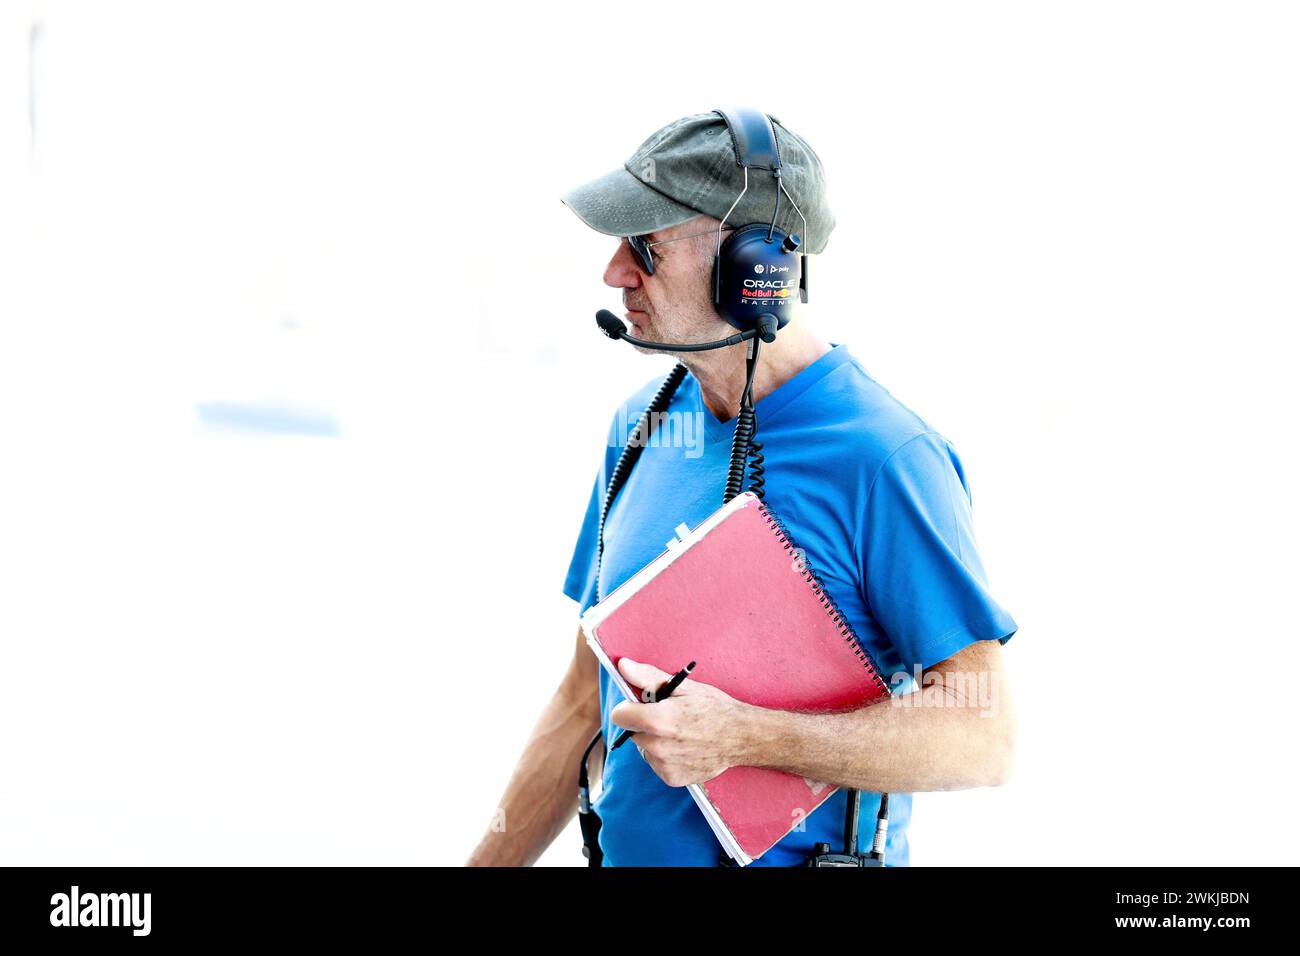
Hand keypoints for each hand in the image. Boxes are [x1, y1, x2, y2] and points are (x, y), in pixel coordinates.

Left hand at [609, 658, 754, 787]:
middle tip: (670, 717)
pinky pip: (656, 763)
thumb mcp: (684, 687)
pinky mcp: (671, 778)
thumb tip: (623, 666)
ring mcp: (664, 765)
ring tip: (680, 733)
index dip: (629, 707)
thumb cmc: (715, 709)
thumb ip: (648, 677)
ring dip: (655, 740)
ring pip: (645, 748)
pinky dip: (665, 756)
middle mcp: (658, 746)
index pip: (619, 716)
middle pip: (632, 732)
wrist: (742, 737)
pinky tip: (684, 747)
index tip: (642, 705)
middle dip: (644, 723)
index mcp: (658, 720)